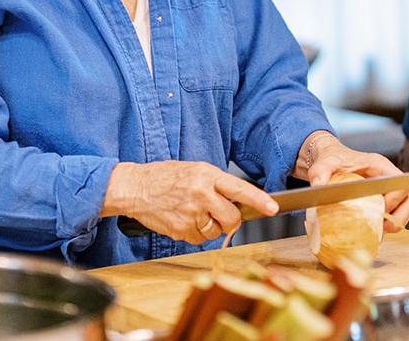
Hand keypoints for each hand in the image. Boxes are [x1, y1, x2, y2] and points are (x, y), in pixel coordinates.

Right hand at [102, 160, 278, 243]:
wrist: (135, 187)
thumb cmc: (165, 176)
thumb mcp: (194, 170)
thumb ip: (216, 183)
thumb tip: (237, 200)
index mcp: (206, 174)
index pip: (239, 188)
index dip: (259, 200)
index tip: (273, 208)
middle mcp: (200, 193)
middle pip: (232, 218)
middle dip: (230, 220)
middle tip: (219, 213)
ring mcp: (190, 213)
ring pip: (216, 231)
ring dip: (210, 226)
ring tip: (193, 212)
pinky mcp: (180, 229)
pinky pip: (199, 239)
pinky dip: (195, 233)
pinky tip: (183, 219)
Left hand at [296, 131, 408, 231]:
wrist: (328, 161)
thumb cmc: (330, 159)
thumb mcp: (323, 164)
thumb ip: (319, 173)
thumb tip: (317, 187)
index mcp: (379, 166)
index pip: (402, 182)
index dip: (396, 198)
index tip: (381, 208)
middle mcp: (387, 177)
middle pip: (408, 200)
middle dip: (399, 217)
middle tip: (381, 227)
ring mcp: (387, 190)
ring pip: (405, 209)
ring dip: (395, 223)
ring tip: (378, 232)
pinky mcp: (382, 200)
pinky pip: (394, 215)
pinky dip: (387, 225)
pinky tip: (372, 231)